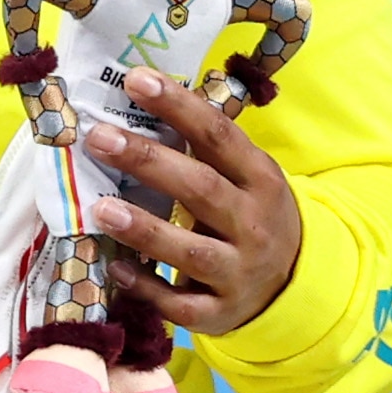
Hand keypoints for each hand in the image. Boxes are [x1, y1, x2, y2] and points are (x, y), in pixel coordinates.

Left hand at [85, 67, 303, 335]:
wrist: (292, 283)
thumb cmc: (250, 213)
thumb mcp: (246, 176)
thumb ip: (206, 147)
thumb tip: (142, 95)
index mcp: (259, 178)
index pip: (218, 135)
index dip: (178, 107)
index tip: (136, 80)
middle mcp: (253, 224)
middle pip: (201, 189)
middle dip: (148, 162)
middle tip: (99, 138)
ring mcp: (238, 272)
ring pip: (190, 250)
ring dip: (145, 229)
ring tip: (100, 208)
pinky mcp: (219, 313)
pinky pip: (181, 305)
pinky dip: (147, 288)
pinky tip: (116, 267)